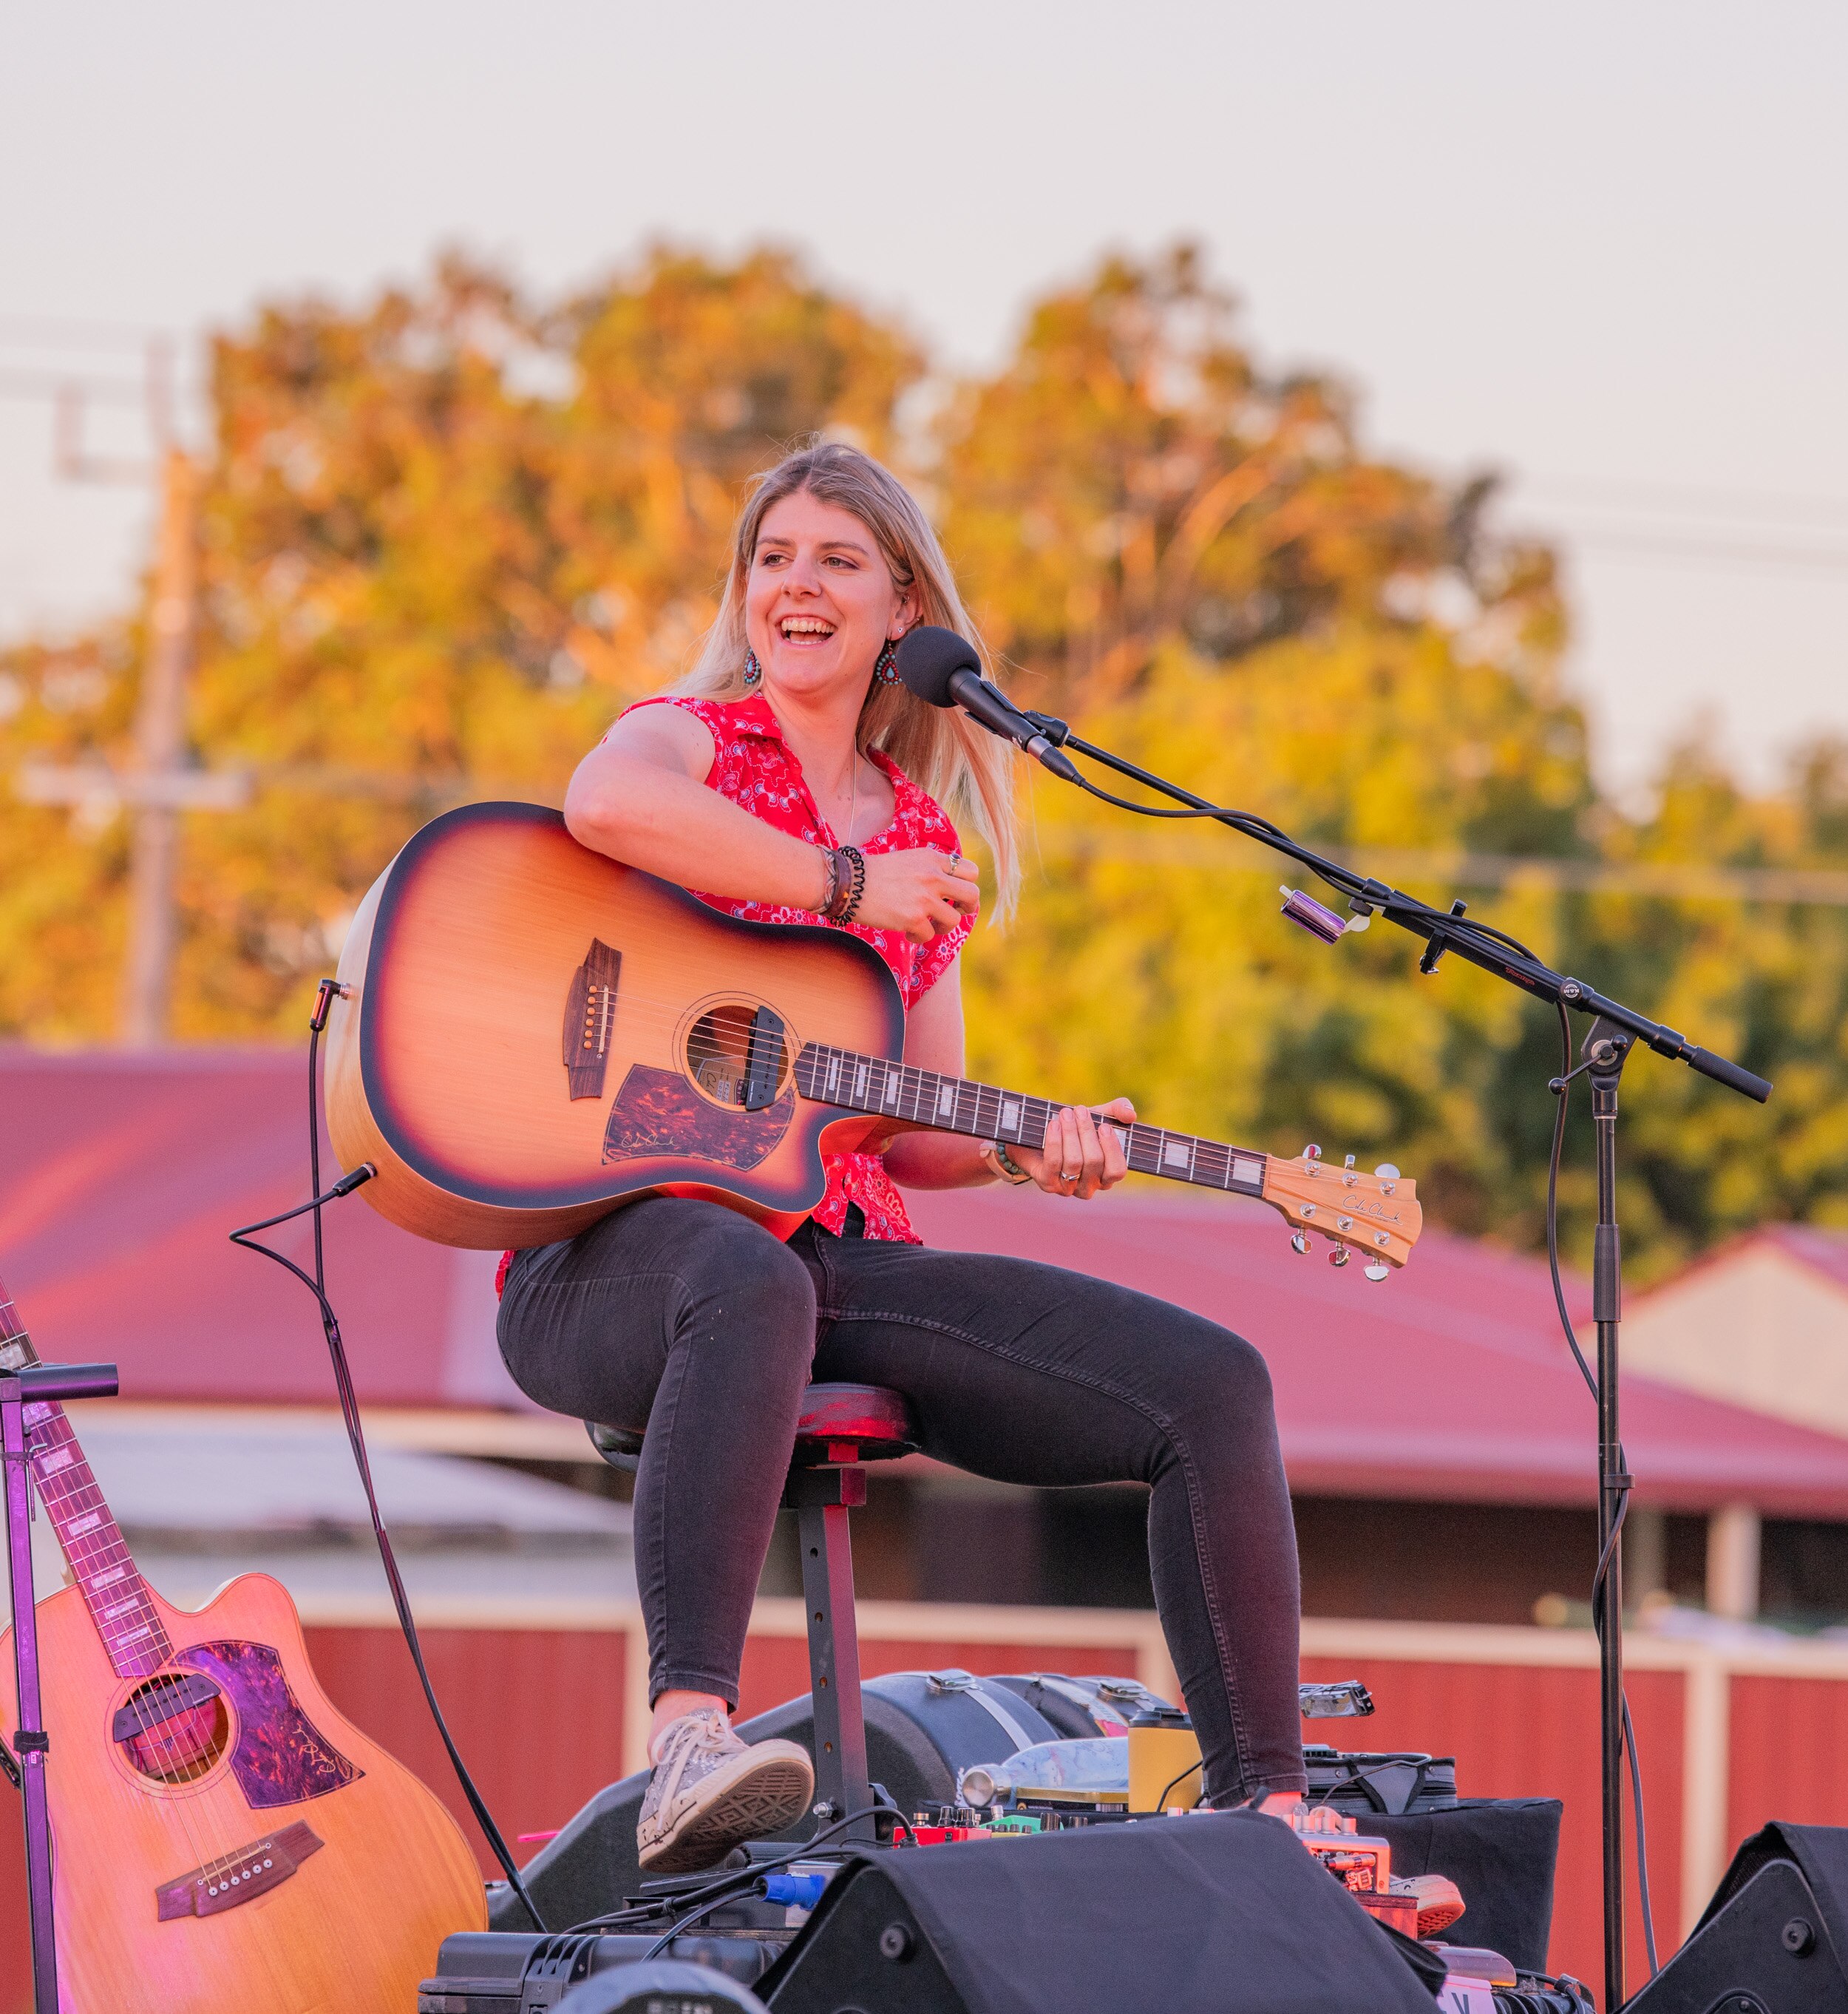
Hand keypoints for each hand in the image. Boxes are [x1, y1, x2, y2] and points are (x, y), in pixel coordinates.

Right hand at [853, 848, 979, 943]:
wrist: (848, 883)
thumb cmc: (874, 872)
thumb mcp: (908, 859)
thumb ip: (931, 868)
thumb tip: (951, 885)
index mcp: (933, 859)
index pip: (970, 871)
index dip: (967, 884)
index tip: (956, 893)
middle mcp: (933, 877)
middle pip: (973, 895)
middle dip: (968, 907)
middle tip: (955, 911)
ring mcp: (924, 899)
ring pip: (954, 921)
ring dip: (943, 927)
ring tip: (928, 925)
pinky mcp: (912, 919)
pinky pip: (929, 935)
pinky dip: (919, 937)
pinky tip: (907, 932)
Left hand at [1013, 1096, 1134, 1199]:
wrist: (1038, 1136)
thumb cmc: (1075, 1128)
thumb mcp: (1099, 1115)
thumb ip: (1118, 1111)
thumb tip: (1131, 1115)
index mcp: (1106, 1175)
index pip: (1117, 1170)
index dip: (1112, 1149)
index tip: (1105, 1126)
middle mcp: (1090, 1186)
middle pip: (1094, 1161)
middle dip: (1086, 1132)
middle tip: (1079, 1110)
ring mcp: (1068, 1188)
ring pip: (1074, 1162)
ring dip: (1070, 1134)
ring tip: (1065, 1113)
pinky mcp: (1048, 1183)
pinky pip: (1054, 1163)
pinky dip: (1055, 1141)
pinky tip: (1054, 1125)